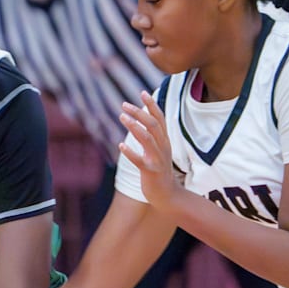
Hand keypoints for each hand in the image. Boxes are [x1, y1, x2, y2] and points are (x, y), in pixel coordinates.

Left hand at [119, 92, 179, 208]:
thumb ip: (153, 135)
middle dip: (139, 112)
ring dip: (134, 126)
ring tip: (122, 117)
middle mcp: (163, 147)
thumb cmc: (159, 170)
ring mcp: (158, 159)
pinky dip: (130, 152)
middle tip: (124, 105)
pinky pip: (140, 160)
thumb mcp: (159, 150)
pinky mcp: (151, 172)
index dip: (152, 105)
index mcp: (165, 141)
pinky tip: (121, 146)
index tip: (142, 92)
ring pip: (148, 138)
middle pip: (153, 124)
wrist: (168, 195)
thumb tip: (143, 117)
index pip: (160, 118)